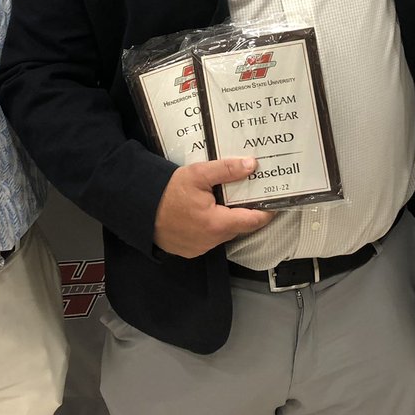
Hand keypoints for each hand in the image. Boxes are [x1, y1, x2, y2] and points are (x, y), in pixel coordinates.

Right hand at [153, 157, 274, 257]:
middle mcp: (211, 241)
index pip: (252, 221)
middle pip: (238, 226)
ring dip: (226, 219)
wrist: (139, 208)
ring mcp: (199, 248)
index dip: (266, 212)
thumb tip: (252, 165)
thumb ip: (226, 170)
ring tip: (223, 199)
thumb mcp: (198, 174)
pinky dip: (212, 226)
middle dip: (244, 211)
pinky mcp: (189, 250)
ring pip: (223, 233)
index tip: (275, 202)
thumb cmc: (167, 191)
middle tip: (248, 193)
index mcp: (216, 224)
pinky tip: (205, 211)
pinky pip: (209, 238)